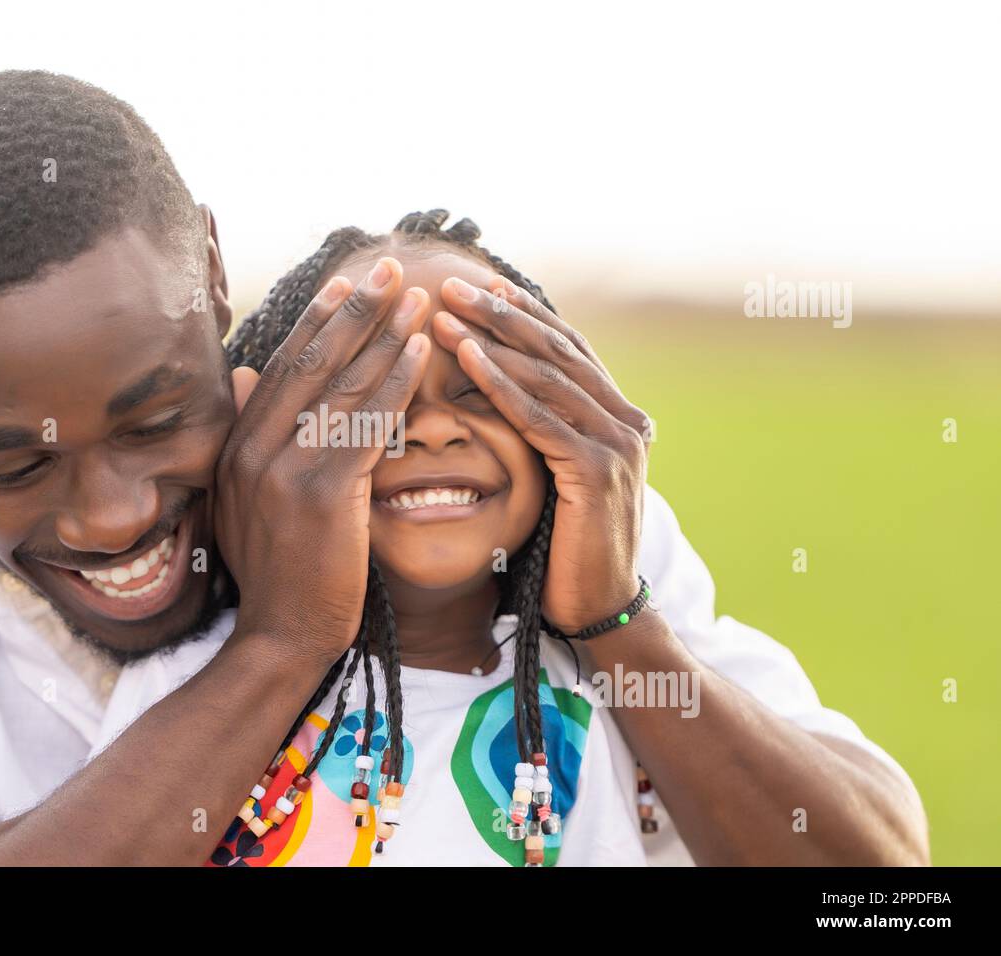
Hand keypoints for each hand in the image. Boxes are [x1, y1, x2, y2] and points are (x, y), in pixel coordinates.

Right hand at [216, 258, 430, 661]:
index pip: (282, 368)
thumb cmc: (276, 572)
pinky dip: (396, 384)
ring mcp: (285, 470)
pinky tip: (421, 354)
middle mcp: (254, 450)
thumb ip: (246, 436)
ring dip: (383, 336)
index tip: (347, 285)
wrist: (280, 637)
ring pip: (342, 387)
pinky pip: (367, 425)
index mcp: (237, 447)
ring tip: (416, 299)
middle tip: (387, 268)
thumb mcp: (245, 499)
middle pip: (311, 363)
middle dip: (353, 311)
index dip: (317, 322)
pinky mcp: (322, 495)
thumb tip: (240, 376)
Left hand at [432, 276, 651, 632]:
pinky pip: (539, 418)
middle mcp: (627, 422)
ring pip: (547, 376)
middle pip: (557, 351)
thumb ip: (545, 433)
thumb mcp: (557, 478)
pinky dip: (500, 385)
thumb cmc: (565, 549)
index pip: (567, 350)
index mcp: (619, 418)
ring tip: (447, 312)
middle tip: (454, 284)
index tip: (480, 286)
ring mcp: (618, 444)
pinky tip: (466, 360)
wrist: (598, 609)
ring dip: (492, 339)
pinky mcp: (597, 471)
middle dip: (502, 314)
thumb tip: (502, 390)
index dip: (523, 315)